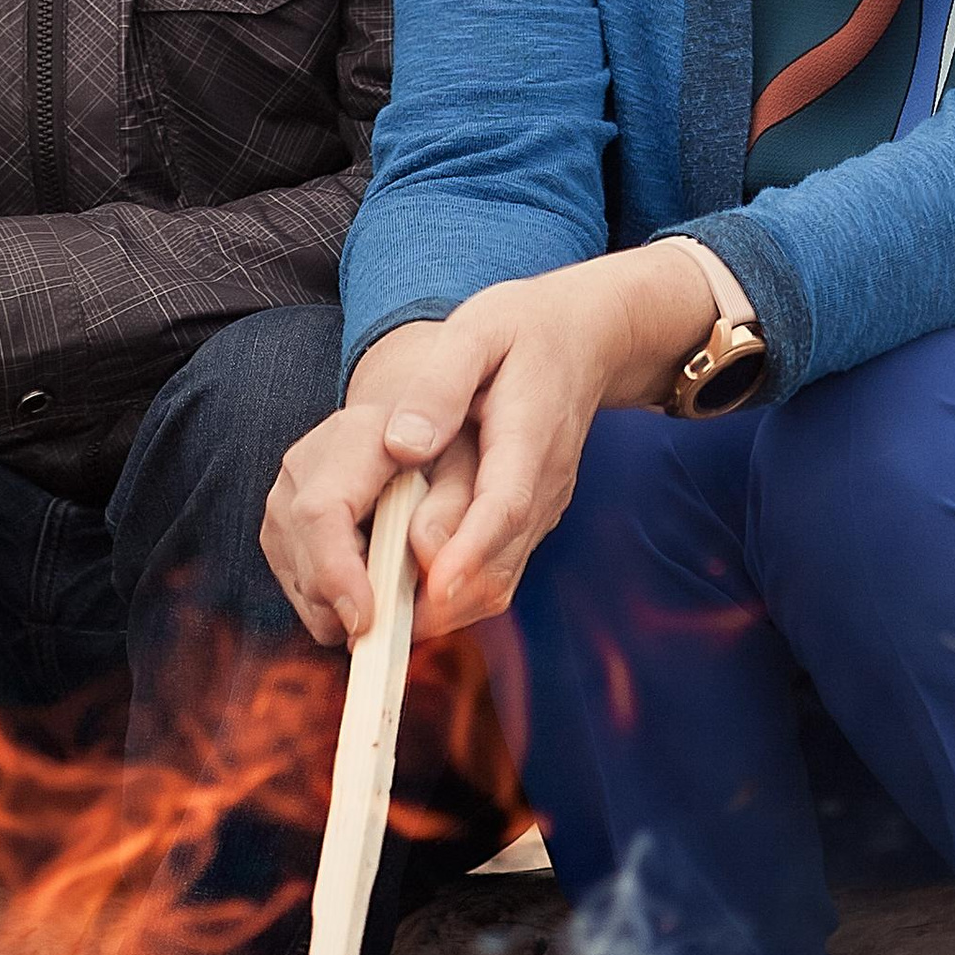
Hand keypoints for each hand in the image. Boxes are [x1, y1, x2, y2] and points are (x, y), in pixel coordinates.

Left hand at [262, 245, 720, 643]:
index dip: (468, 553)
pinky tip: (396, 592)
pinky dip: (449, 595)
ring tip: (367, 617)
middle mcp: (542, 486)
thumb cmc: (523, 329)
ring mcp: (541, 509)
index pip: (503, 507)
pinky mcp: (530, 521)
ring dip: (438, 609)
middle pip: (498, 565)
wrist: (587, 337)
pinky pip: (495, 574)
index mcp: (529, 436)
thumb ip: (441, 386)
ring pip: (497, 583)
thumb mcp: (477, 332)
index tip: (430, 589)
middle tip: (366, 625)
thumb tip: (401, 445)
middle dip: (436, 604)